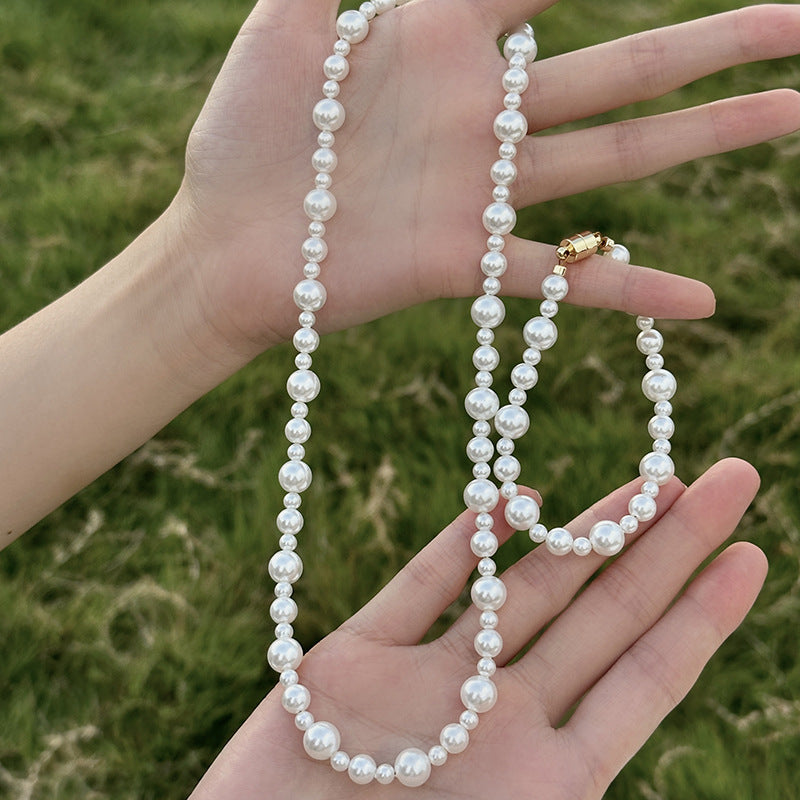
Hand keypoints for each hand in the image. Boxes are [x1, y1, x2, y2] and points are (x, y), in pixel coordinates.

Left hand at [175, 1, 799, 353]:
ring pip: (615, 161)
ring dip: (705, 140)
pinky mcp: (463, 263)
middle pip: (619, 67)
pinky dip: (625, 290)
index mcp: (440, 36)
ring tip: (789, 114)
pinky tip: (700, 304)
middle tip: (794, 21)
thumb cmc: (241, 137)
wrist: (223, 248)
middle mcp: (481, 113)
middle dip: (711, 42)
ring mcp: (481, 192)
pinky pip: (559, 279)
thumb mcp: (282, 22)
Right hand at [188, 459, 762, 798]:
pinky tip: (510, 499)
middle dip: (666, 546)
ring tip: (647, 477)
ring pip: (520, 587)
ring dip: (582, 530)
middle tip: (729, 478)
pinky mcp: (351, 659)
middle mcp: (496, 718)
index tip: (752, 554)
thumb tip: (607, 788)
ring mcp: (425, 681)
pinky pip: (417, 586)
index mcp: (546, 779)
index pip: (642, 680)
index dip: (700, 619)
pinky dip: (462, 543)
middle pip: (600, 615)